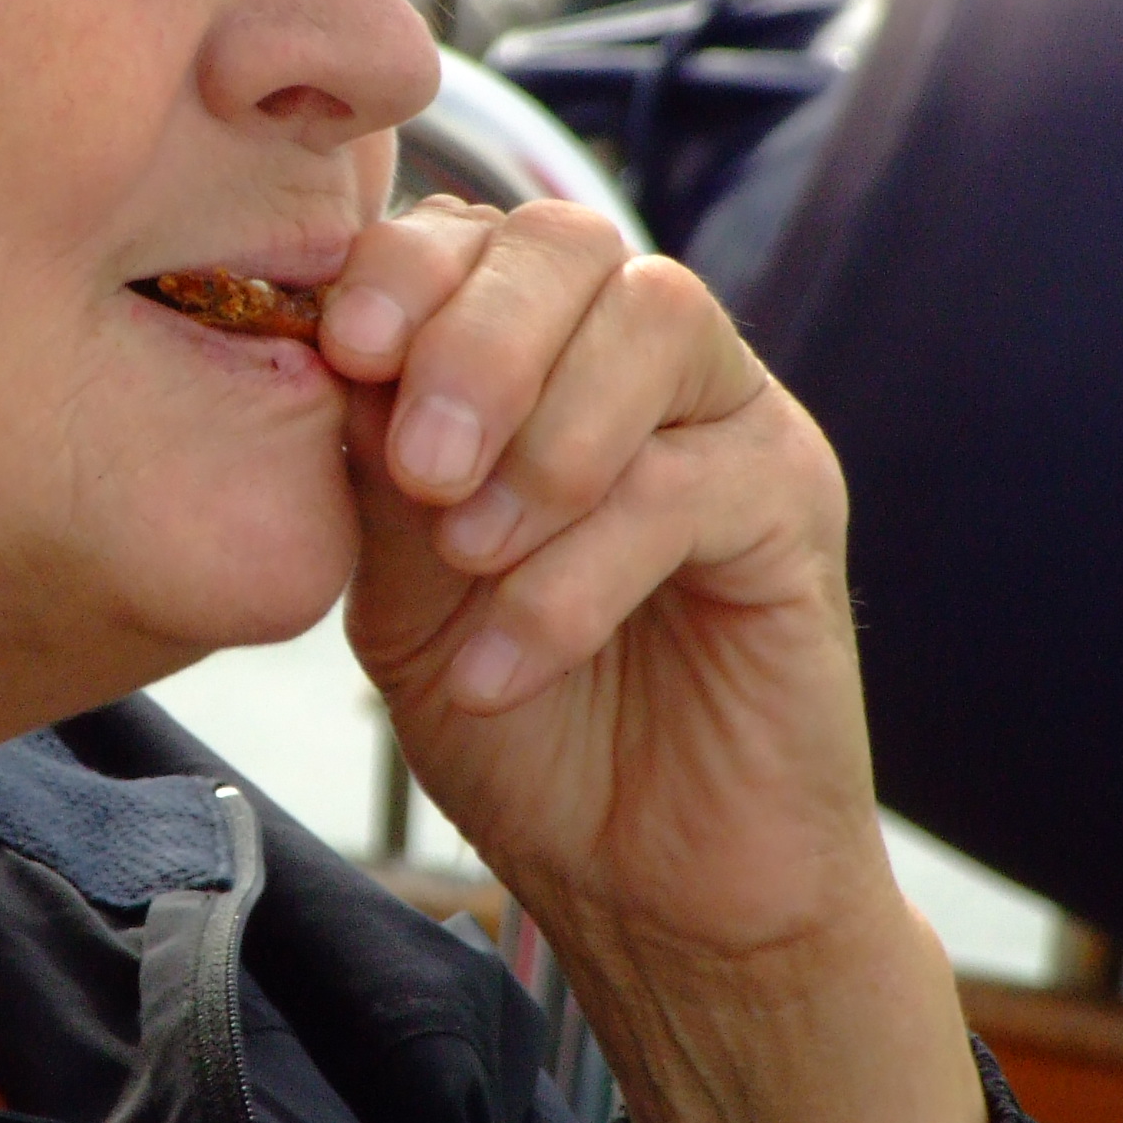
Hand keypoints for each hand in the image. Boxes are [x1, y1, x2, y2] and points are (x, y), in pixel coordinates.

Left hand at [319, 198, 985, 1122]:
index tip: (346, 349)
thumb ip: (374, 471)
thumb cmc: (526, 731)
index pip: (479, 235)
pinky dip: (577, 576)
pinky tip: (507, 665)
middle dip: (477, 336)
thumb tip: (327, 352)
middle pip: (574, 244)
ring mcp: (732, 424)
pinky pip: (693, 485)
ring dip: (542, 435)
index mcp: (538, 356)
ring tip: (469, 558)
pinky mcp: (796, 510)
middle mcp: (644, 363)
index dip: (408, 266)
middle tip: (418, 466)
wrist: (649, 888)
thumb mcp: (403, 596)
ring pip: (656, 320)